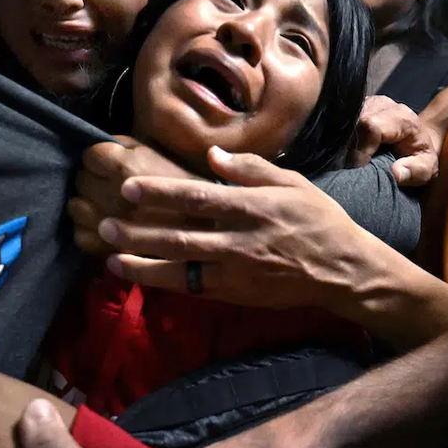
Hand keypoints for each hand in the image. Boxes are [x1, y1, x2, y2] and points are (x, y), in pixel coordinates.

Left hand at [69, 136, 203, 255]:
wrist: (208, 230)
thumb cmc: (186, 186)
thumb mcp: (160, 154)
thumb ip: (128, 146)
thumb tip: (100, 143)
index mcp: (126, 168)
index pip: (90, 155)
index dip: (99, 158)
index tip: (109, 163)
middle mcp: (112, 196)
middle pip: (81, 180)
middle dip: (93, 179)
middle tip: (108, 184)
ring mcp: (109, 225)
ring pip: (76, 208)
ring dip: (86, 205)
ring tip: (102, 206)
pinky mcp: (109, 250)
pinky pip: (80, 236)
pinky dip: (87, 231)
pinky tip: (103, 228)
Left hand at [97, 146, 386, 313]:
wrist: (343, 271)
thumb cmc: (319, 220)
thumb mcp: (293, 184)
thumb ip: (251, 169)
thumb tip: (211, 153)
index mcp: (254, 208)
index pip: (199, 197)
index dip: (161, 193)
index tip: (128, 187)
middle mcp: (241, 241)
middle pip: (182, 235)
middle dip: (140, 232)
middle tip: (104, 224)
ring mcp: (237, 272)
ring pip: (182, 269)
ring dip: (143, 263)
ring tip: (109, 257)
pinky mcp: (236, 294)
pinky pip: (193, 289)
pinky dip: (164, 283)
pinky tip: (139, 276)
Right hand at [348, 95, 442, 186]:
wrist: (416, 138)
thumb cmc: (420, 154)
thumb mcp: (427, 168)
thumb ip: (417, 171)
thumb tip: (396, 172)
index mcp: (401, 117)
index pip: (372, 126)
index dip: (361, 150)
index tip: (359, 169)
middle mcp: (382, 105)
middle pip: (355, 122)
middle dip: (348, 148)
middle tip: (349, 168)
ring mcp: (367, 103)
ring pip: (345, 120)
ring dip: (343, 143)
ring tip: (347, 160)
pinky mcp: (355, 107)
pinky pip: (341, 120)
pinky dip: (341, 138)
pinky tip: (345, 151)